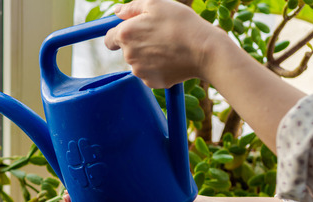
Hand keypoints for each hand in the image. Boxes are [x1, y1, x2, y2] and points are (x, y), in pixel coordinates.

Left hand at [104, 0, 224, 87]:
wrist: (204, 50)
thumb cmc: (181, 23)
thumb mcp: (157, 4)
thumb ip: (132, 7)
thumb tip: (117, 11)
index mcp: (126, 35)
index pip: (109, 39)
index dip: (119, 34)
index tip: (131, 32)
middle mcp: (128, 56)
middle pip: (127, 51)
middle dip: (138, 44)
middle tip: (160, 35)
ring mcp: (140, 72)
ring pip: (139, 63)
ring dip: (149, 56)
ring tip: (169, 46)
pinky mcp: (152, 83)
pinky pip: (150, 74)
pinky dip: (158, 67)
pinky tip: (172, 59)